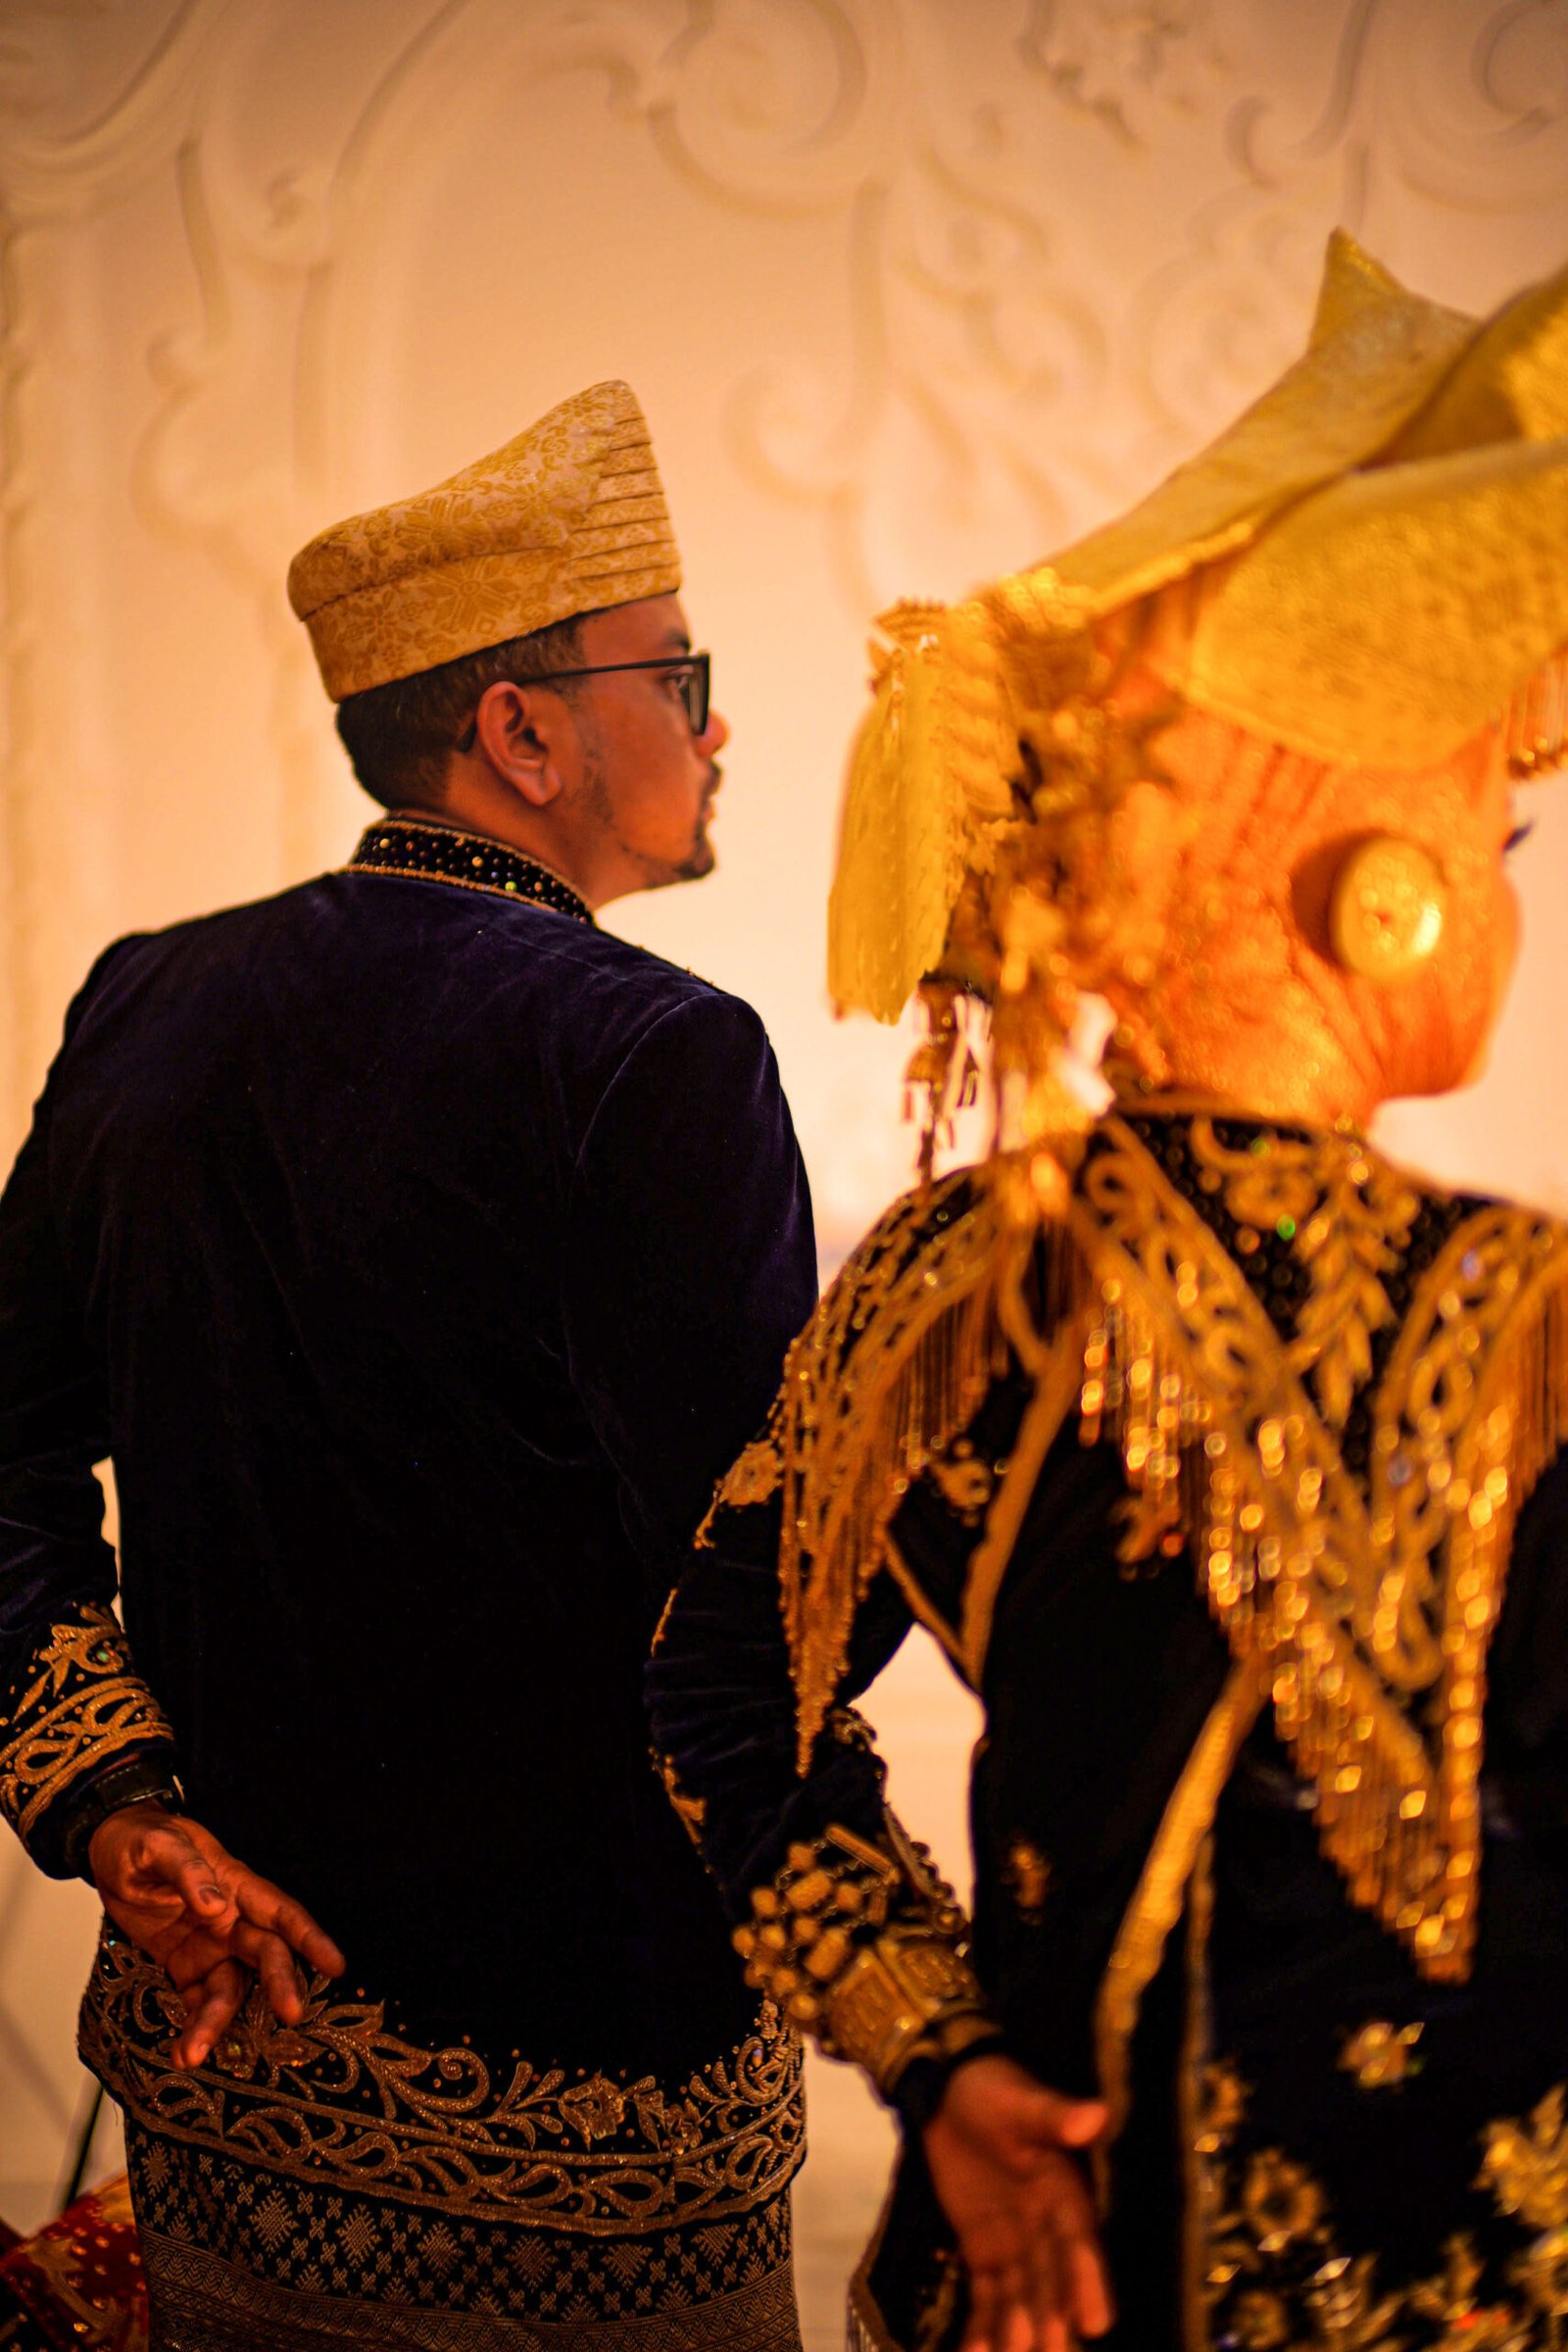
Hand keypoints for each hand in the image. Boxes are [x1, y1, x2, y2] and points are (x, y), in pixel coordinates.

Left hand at [88, 1801, 344, 2070]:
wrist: (107, 1852)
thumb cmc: (139, 1838)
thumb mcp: (157, 1844)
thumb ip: (187, 1871)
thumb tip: (216, 1905)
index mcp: (234, 1885)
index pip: (281, 1912)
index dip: (310, 1937)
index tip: (336, 1965)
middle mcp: (231, 1921)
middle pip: (265, 1956)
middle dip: (279, 1985)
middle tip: (290, 2015)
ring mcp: (209, 1947)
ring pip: (229, 1990)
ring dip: (217, 2024)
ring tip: (193, 2054)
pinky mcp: (185, 1968)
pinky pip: (197, 2002)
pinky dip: (194, 2028)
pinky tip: (182, 2052)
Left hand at [921, 2053, 1112, 2351]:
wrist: (947, 2094)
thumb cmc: (991, 2090)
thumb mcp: (1020, 2101)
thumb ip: (1053, 2116)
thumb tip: (1096, 2116)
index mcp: (1065, 2193)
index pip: (1078, 2244)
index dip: (1087, 2282)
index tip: (1097, 2323)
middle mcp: (1047, 2230)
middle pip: (1053, 2284)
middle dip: (1053, 2323)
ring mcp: (1016, 2247)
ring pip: (1022, 2300)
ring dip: (1016, 2333)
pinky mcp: (985, 2255)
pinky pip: (986, 2298)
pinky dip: (980, 2329)